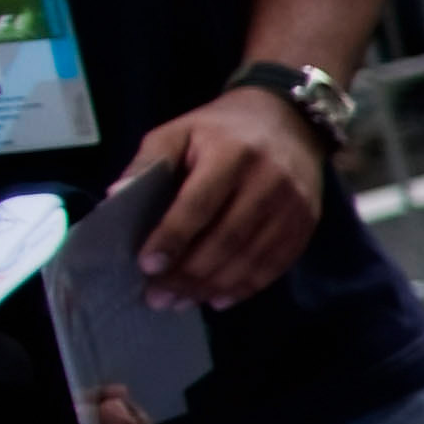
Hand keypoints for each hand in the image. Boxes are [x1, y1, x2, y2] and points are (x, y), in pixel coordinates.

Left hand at [111, 89, 326, 308]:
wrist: (288, 121)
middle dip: (189, 273)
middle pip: (227, 238)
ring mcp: (293, 205)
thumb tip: (116, 198)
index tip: (147, 266)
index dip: (173, 238)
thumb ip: (148, 162)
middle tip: (157, 297)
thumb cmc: (221, 129)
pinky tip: (219, 299)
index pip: (199, 204)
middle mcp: (269, 181)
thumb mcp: (178, 131)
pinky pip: (277, 264)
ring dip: (214, 286)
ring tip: (181, 302)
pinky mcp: (307, 223)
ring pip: (252, 257)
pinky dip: (247, 287)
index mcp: (232, 154)